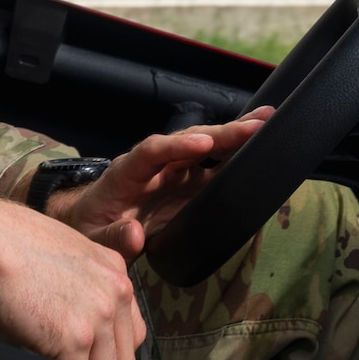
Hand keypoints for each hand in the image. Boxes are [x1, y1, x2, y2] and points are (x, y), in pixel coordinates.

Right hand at [0, 189, 143, 359]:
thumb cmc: (2, 240)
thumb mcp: (58, 250)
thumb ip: (81, 282)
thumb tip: (73, 312)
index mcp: (113, 269)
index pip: (130, 329)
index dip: (108, 346)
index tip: (88, 353)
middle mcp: (115, 291)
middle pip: (123, 353)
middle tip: (65, 355)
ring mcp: (98, 316)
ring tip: (49, 353)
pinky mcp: (75, 340)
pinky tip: (37, 354)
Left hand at [46, 107, 274, 257]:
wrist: (92, 221)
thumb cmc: (91, 226)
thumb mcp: (93, 238)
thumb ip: (112, 238)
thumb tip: (135, 235)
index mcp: (127, 172)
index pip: (151, 152)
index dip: (177, 147)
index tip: (203, 144)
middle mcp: (154, 164)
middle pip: (187, 142)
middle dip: (219, 133)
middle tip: (255, 125)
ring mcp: (173, 171)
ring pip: (205, 147)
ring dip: (234, 135)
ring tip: (267, 121)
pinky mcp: (188, 184)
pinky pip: (214, 165)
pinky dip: (237, 155)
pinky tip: (260, 141)